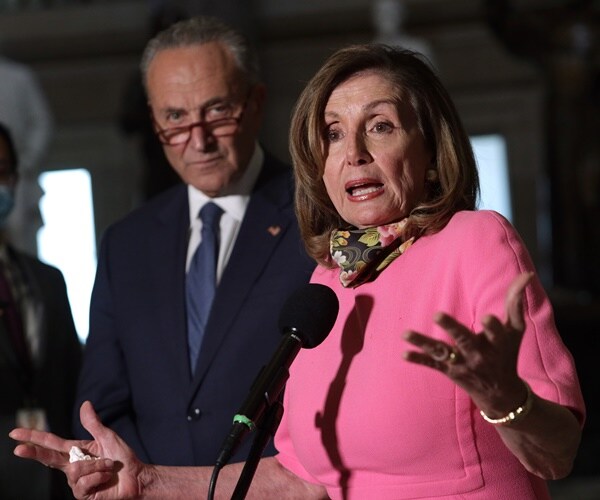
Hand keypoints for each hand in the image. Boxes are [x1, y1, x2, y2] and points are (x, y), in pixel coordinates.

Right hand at [10, 401, 147, 498]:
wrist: (136, 477)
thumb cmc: (123, 458)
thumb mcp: (108, 436)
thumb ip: (93, 423)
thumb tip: (85, 404)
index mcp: (76, 450)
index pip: (51, 443)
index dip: (33, 438)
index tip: (15, 433)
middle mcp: (72, 466)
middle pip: (48, 459)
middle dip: (33, 453)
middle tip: (18, 449)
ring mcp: (76, 482)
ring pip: (75, 470)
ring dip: (97, 465)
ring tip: (109, 466)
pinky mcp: (82, 494)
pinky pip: (83, 482)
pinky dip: (99, 476)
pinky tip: (106, 479)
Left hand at [403, 272, 532, 413]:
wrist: (501, 394)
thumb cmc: (507, 353)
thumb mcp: (515, 330)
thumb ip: (516, 301)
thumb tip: (527, 274)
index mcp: (497, 342)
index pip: (496, 333)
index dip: (492, 326)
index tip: (487, 317)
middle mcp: (479, 354)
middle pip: (464, 340)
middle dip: (451, 328)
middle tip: (437, 314)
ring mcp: (462, 363)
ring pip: (441, 352)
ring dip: (423, 343)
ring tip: (405, 333)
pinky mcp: (450, 371)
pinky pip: (432, 365)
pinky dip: (419, 359)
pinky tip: (403, 353)